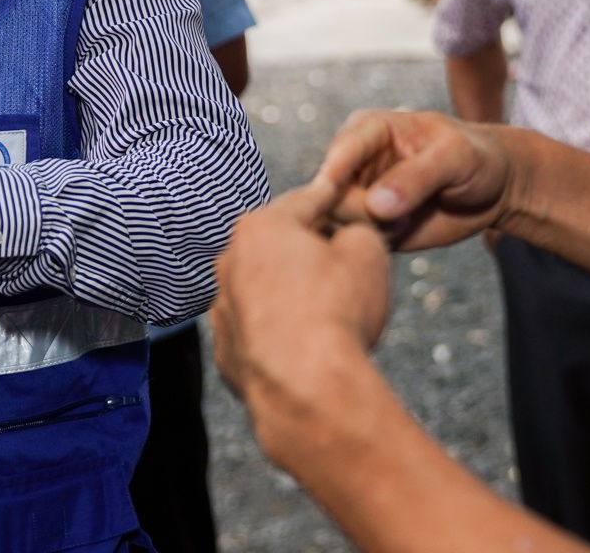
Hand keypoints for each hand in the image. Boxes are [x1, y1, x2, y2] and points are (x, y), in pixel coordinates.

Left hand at [210, 182, 390, 411]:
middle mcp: (230, 263)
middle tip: (344, 263)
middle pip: (278, 245)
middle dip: (309, 250)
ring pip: (262, 288)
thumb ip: (357, 231)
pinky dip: (276, 331)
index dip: (334, 201)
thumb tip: (348, 238)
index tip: (345, 200)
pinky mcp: (226, 352)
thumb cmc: (336, 312)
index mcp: (261, 227)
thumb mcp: (367, 252)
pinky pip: (256, 330)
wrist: (308, 388)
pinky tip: (304, 343)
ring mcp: (223, 309)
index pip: (307, 201)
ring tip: (326, 310)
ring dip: (289, 291)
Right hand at [316, 110, 516, 250]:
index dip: (334, 176)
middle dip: (358, 212)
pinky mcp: (368, 224)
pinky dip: (370, 245)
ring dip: (365, 230)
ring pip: (335, 220)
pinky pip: (352, 240)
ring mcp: (358, 194)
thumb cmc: (476, 157)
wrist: (494, 188)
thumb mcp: (456, 157)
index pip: (339, 152)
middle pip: (331, 193)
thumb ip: (418, 176)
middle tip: (399, 221)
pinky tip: (399, 236)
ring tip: (403, 225)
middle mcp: (355, 161)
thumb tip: (376, 205)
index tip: (341, 198)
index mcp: (368, 129)